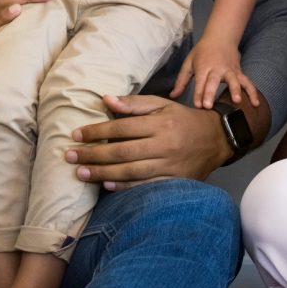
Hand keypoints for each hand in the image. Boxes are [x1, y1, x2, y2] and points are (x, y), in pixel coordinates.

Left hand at [64, 94, 230, 187]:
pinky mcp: (174, 181)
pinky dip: (126, 188)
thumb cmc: (183, 119)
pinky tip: (107, 186)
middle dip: (93, 154)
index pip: (122, 127)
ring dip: (102, 173)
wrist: (217, 139)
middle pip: (122, 152)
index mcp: (160, 122)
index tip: (76, 135)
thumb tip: (106, 100)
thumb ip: (133, 104)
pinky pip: (146, 186)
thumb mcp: (162, 104)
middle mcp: (164, 144)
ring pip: (131, 172)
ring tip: (81, 173)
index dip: (97, 131)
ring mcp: (169, 165)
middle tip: (69, 156)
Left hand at [169, 37, 259, 108]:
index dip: (198, 93)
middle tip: (209, 106)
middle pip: (214, 81)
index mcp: (203, 66)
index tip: (198, 105)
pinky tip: (255, 103)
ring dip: (235, 90)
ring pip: (234, 80)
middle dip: (211, 93)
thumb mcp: (189, 62)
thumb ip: (181, 80)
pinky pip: (247, 82)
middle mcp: (217, 68)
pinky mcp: (239, 72)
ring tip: (237, 101)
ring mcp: (230, 70)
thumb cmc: (202, 52)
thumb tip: (173, 95)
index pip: (200, 81)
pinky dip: (252, 92)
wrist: (220, 37)